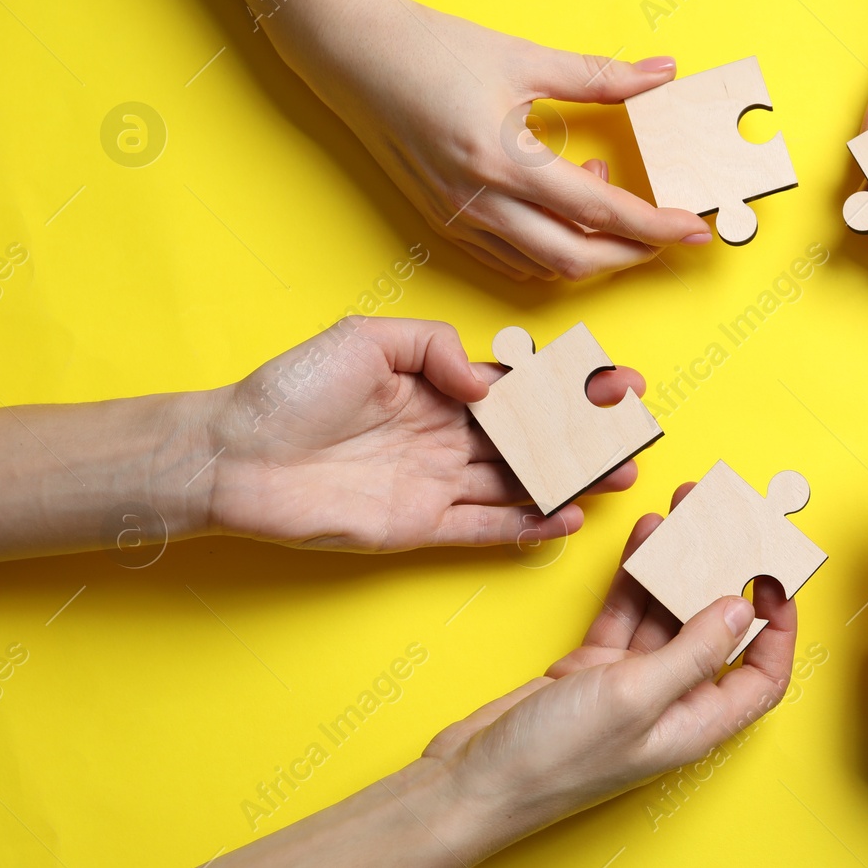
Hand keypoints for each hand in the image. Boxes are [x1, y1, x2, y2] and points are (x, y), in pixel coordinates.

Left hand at [201, 317, 643, 549]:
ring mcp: (437, 482)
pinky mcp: (420, 526)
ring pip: (520, 483)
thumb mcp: (365, 338)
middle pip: (534, 438)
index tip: (618, 381)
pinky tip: (566, 519)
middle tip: (637, 433)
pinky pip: (485, 528)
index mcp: (439, 386)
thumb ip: (438, 348)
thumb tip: (487, 381)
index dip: (571, 385)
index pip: (521, 386)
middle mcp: (447, 435)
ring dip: (571, 481)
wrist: (231, 455)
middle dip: (588, 435)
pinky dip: (527, 526)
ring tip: (619, 477)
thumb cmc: (291, 390)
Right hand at [288, 0, 711, 280]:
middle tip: (667, 233)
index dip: (654, 226)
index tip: (695, 229)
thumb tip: (663, 72)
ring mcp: (458, 220)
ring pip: (543, 268)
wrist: (351, 56)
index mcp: (503, 160)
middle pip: (577, 259)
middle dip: (632, 254)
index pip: (600, 211)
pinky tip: (564, 211)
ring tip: (608, 200)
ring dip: (590, 252)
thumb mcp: (523, 57)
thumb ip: (600, 75)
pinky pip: (511, 261)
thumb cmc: (432, 49)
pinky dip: (551, 251)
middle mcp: (480, 202)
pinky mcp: (443, 223)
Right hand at [422, 506, 795, 853]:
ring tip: (686, 512)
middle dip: (724, 575)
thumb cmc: (555, 758)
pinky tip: (646, 537)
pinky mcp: (592, 668)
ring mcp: (630, 683)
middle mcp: (670, 703)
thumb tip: (743, 607)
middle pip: (715, 630)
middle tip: (729, 521)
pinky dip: (636, 575)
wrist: (473, 778)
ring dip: (678, 564)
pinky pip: (627, 611)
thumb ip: (693, 652)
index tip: (778, 576)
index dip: (779, 628)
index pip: (762, 675)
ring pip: (667, 612)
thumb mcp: (635, 697)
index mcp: (695, 724)